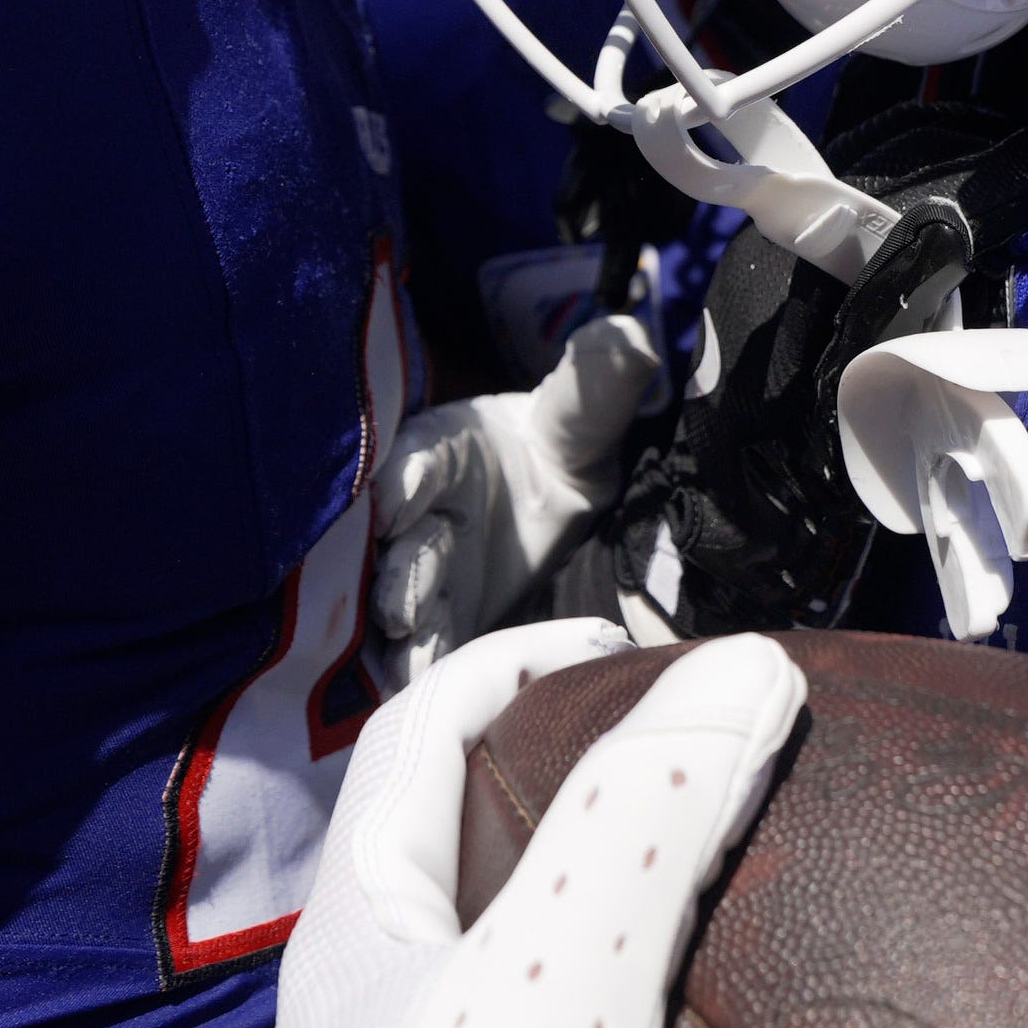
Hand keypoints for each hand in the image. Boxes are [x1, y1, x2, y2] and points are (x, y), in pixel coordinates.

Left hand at [210, 630, 805, 1027]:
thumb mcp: (560, 963)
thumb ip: (646, 810)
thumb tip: (741, 672)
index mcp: (359, 936)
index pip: (422, 740)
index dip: (522, 665)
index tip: (633, 645)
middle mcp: (395, 1017)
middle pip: (493, 847)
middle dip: (599, 781)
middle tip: (713, 751)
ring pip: (554, 960)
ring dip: (644, 902)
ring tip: (754, 868)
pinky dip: (675, 1017)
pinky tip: (751, 1026)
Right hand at [372, 315, 663, 674]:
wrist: (552, 506)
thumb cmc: (557, 452)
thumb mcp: (584, 419)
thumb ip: (597, 385)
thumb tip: (629, 336)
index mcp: (441, 449)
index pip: (416, 459)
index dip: (406, 480)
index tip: (402, 505)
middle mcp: (417, 510)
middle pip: (397, 541)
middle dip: (400, 571)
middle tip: (400, 605)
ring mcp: (421, 570)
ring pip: (400, 598)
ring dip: (402, 628)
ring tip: (407, 653)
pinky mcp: (435, 621)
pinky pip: (419, 645)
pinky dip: (413, 669)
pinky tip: (415, 690)